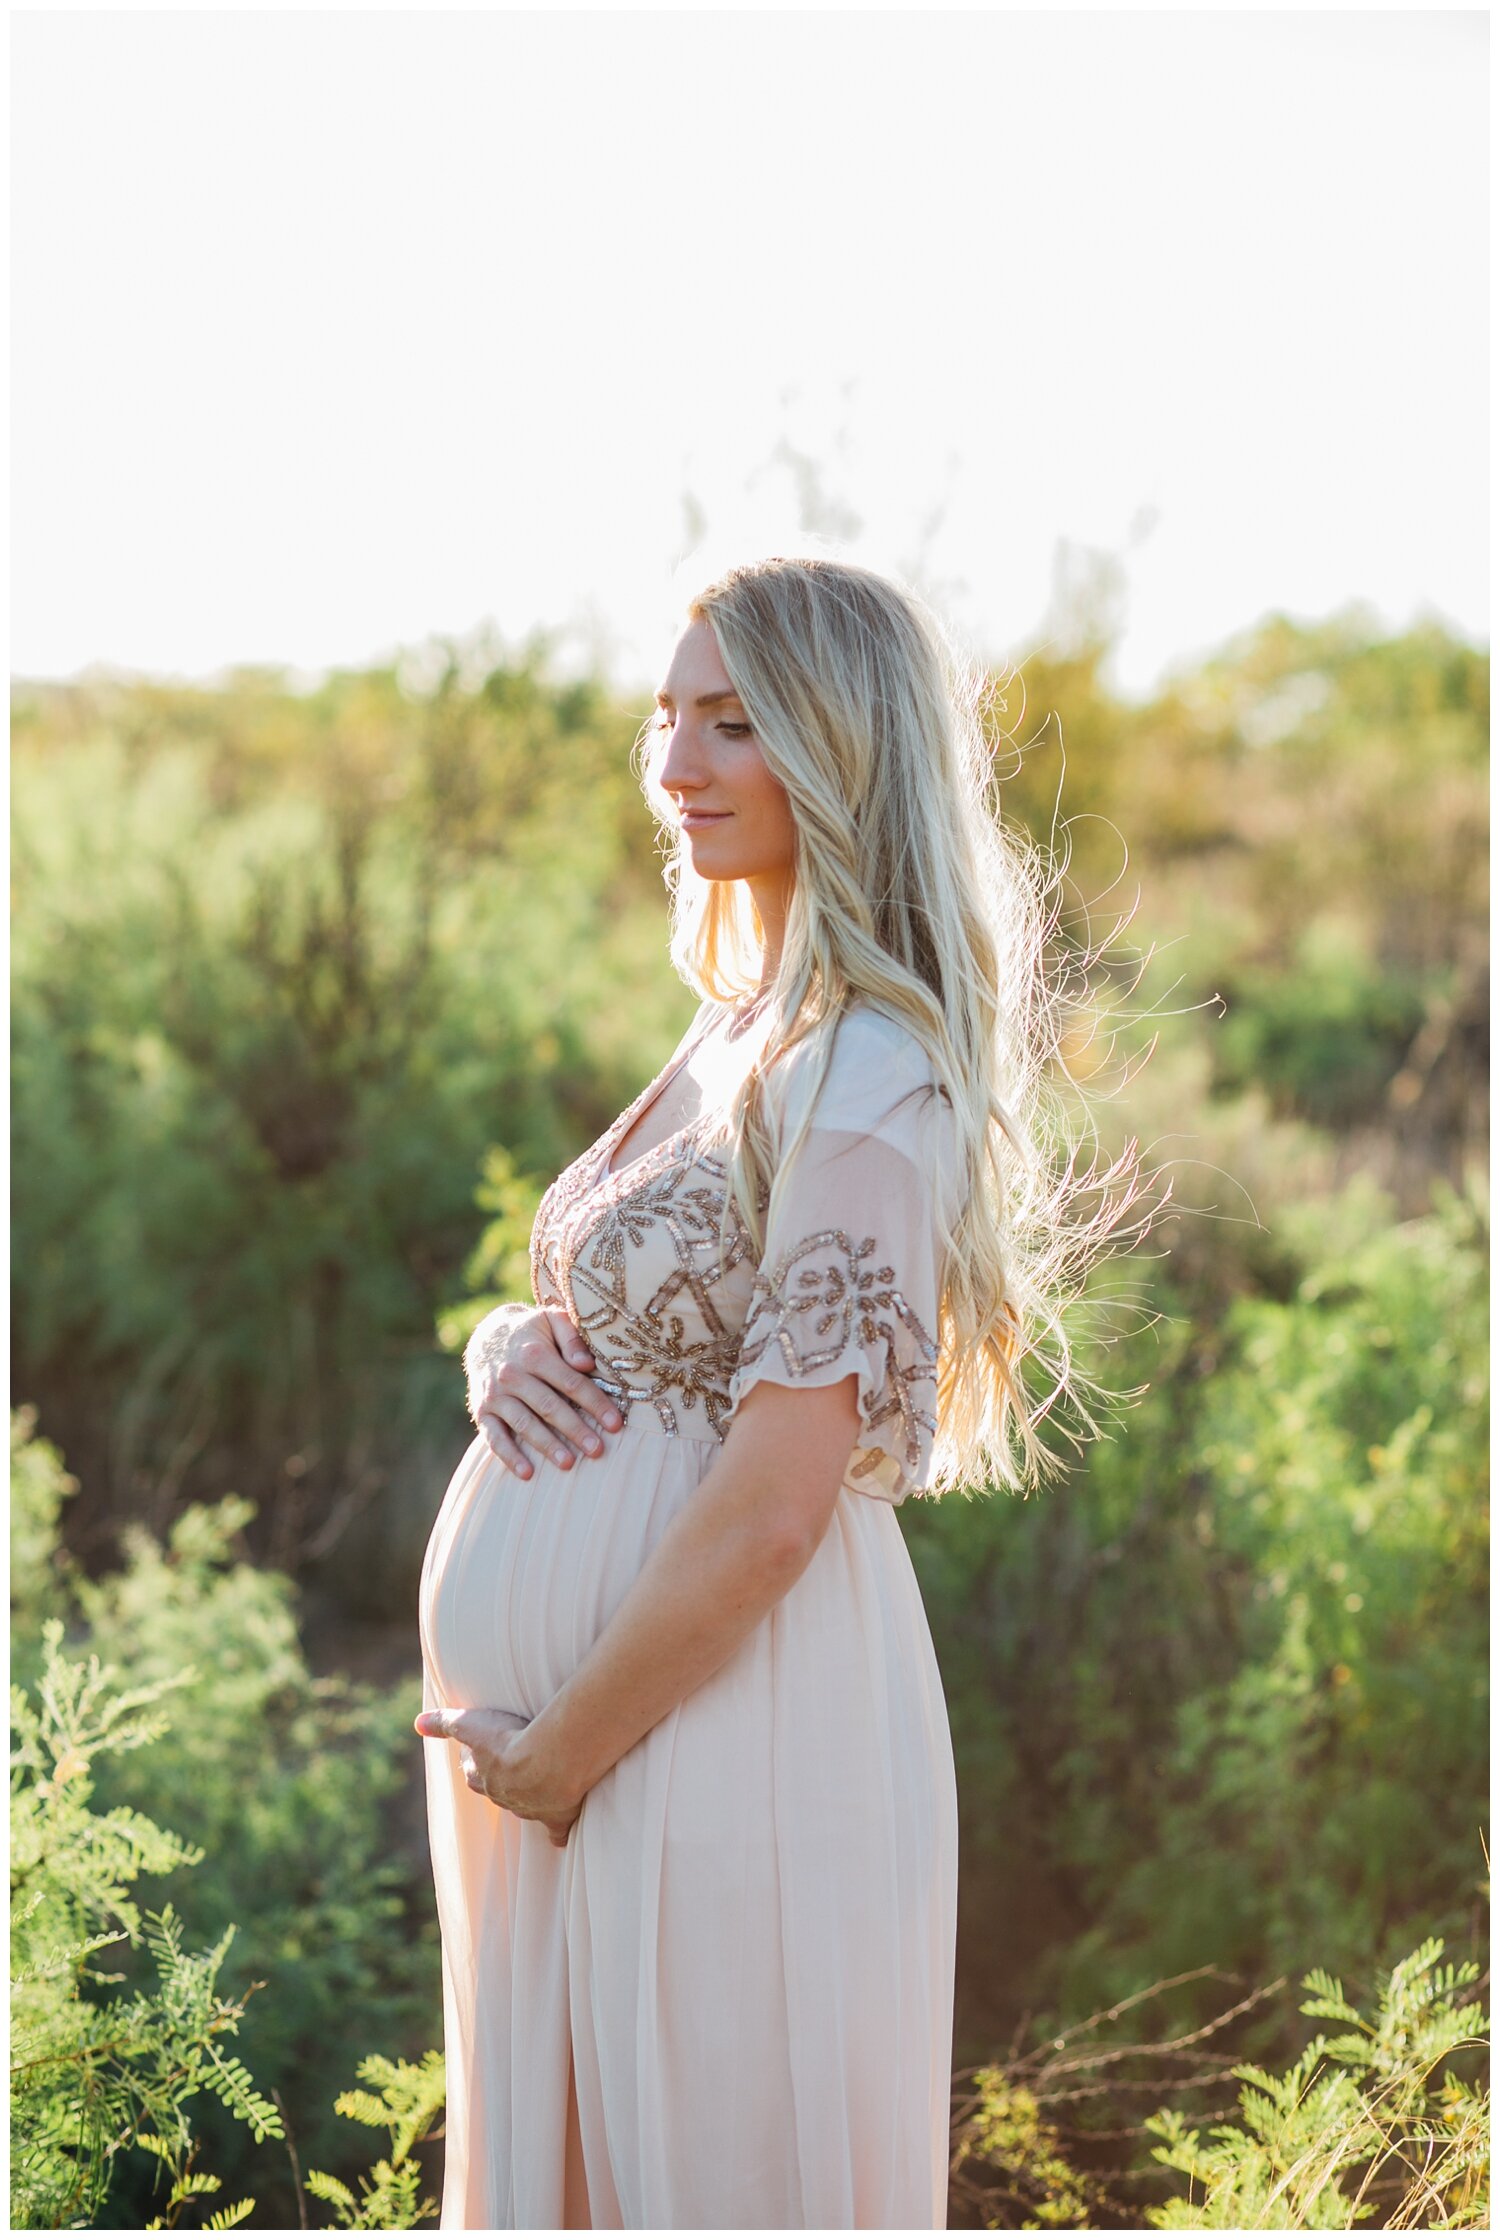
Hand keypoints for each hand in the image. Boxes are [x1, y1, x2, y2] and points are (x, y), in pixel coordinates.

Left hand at [413, 1705, 584, 1847]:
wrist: (546, 1762)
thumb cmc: (508, 1740)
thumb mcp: (470, 1724)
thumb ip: (444, 1723)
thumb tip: (418, 1723)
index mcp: (483, 1779)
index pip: (474, 1772)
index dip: (477, 1761)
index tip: (484, 1749)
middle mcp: (503, 1798)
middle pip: (498, 1790)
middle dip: (502, 1779)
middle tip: (513, 1763)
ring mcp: (530, 1810)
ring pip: (525, 1807)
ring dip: (529, 1796)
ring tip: (540, 1781)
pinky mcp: (556, 1817)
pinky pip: (555, 1832)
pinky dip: (557, 1833)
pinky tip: (559, 1834)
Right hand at [463, 1304, 624, 1477]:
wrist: (486, 1337)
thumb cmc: (532, 1332)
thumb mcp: (552, 1320)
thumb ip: (572, 1338)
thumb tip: (586, 1364)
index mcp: (535, 1354)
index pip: (570, 1382)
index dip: (595, 1404)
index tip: (615, 1424)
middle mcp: (512, 1375)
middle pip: (549, 1406)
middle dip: (575, 1429)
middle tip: (597, 1450)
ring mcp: (495, 1395)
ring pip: (524, 1424)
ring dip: (546, 1445)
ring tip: (569, 1464)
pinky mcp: (481, 1412)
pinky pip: (493, 1437)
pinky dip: (509, 1456)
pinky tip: (527, 1473)